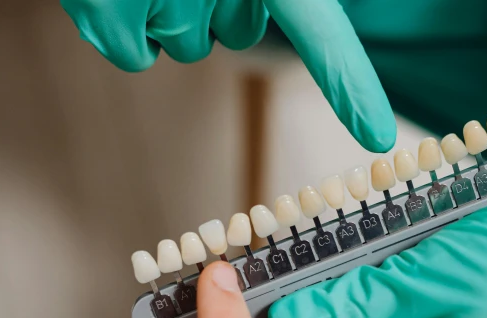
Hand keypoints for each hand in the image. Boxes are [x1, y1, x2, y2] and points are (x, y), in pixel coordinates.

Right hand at [60, 0, 395, 151]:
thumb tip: (304, 2)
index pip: (320, 32)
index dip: (348, 85)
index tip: (376, 135)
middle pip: (235, 34)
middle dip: (213, 3)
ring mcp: (170, 7)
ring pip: (186, 44)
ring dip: (167, 8)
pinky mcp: (110, 17)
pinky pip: (137, 55)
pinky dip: (125, 29)